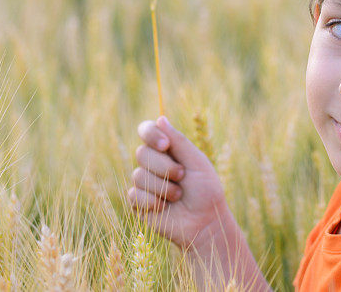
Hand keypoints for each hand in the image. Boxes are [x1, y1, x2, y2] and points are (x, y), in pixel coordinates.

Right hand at [128, 116, 229, 249]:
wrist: (205, 222)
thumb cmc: (206, 190)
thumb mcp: (197, 162)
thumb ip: (179, 141)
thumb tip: (160, 118)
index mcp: (167, 150)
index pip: (146, 130)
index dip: (150, 134)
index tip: (165, 144)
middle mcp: (153, 164)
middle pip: (141, 153)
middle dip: (164, 166)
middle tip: (182, 176)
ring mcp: (144, 183)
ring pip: (138, 175)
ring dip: (163, 187)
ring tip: (178, 195)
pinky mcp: (138, 203)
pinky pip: (134, 195)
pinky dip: (152, 201)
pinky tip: (164, 208)